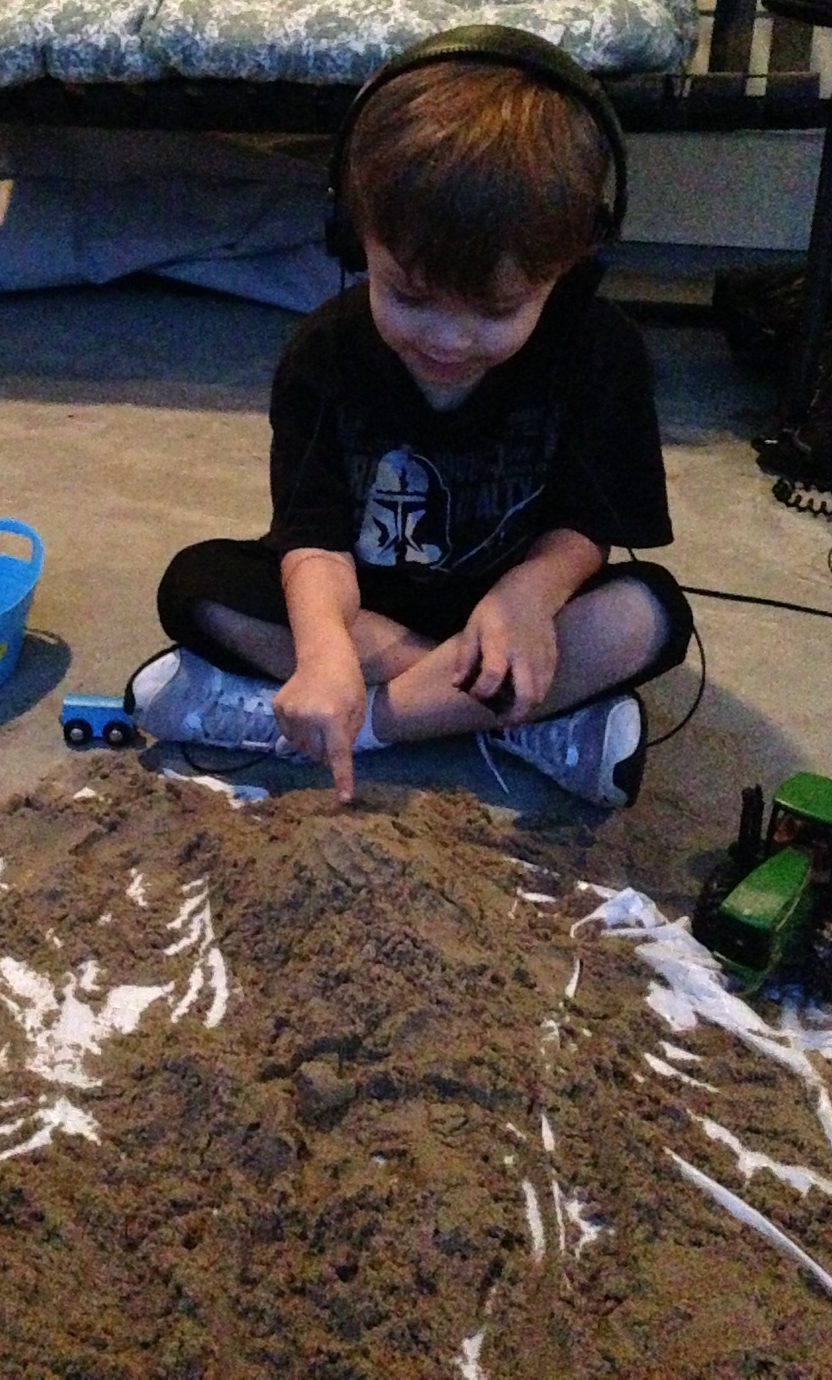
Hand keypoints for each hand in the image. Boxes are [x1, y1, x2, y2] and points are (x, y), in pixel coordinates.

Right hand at [273, 645, 365, 802]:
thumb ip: (348, 737)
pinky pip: (288, 734)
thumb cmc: (348, 682)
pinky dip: (298, 731)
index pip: (338, 755)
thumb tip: (331, 760)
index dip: (342, 778)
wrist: (323, 654)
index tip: (344, 799)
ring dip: (311, 742)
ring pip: (300, 746)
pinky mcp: (277, 708)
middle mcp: (308, 717)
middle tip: (332, 730)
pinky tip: (306, 714)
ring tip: (319, 720)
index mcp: (333, 718)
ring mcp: (289, 713)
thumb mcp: (358, 710)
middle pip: (316, 754)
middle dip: (325, 750)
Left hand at [452, 583, 557, 724]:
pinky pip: (547, 686)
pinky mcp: (553, 660)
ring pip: (539, 695)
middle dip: (513, 715)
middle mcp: (524, 656)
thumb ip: (466, 657)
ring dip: (525, 709)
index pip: (492, 678)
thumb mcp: (473, 627)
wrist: (533, 592)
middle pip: (525, 696)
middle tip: (501, 720)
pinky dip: (535, 697)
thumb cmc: (497, 608)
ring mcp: (541, 659)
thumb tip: (457, 684)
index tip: (474, 695)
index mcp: (500, 646)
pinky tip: (523, 696)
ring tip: (511, 712)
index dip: (481, 693)